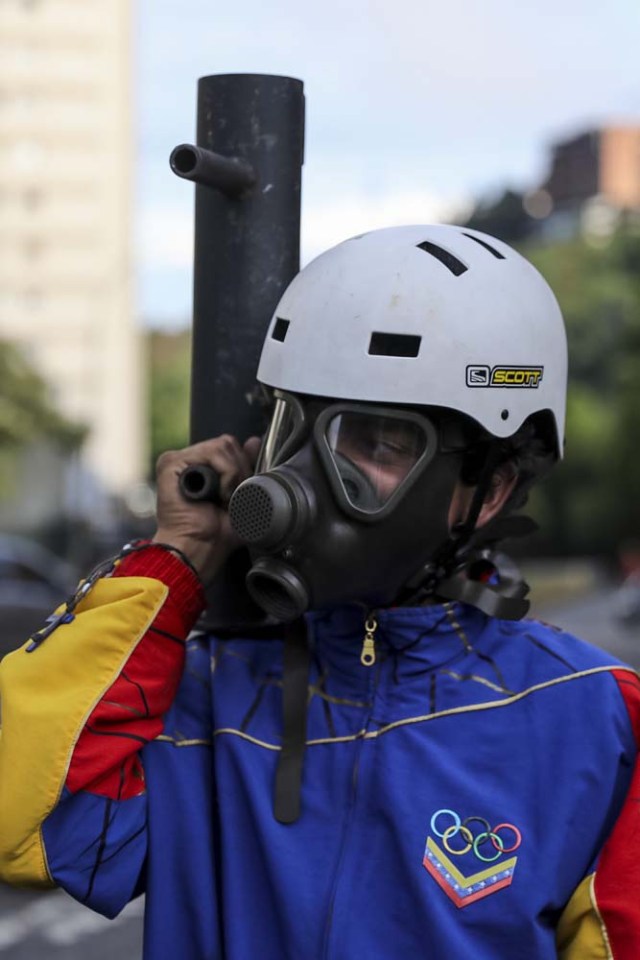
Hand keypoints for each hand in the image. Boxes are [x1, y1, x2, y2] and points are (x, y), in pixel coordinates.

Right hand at [153, 434, 260, 582]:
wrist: (198, 550)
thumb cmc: (217, 533)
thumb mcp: (241, 495)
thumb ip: (245, 466)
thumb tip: (254, 440)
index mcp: (201, 467)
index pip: (230, 447)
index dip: (243, 466)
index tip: (241, 493)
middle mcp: (188, 462)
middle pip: (228, 444)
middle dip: (240, 471)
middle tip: (232, 498)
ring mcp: (178, 461)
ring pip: (223, 446)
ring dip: (233, 475)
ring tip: (224, 498)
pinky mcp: (170, 463)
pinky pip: (212, 452)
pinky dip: (225, 473)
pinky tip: (217, 495)